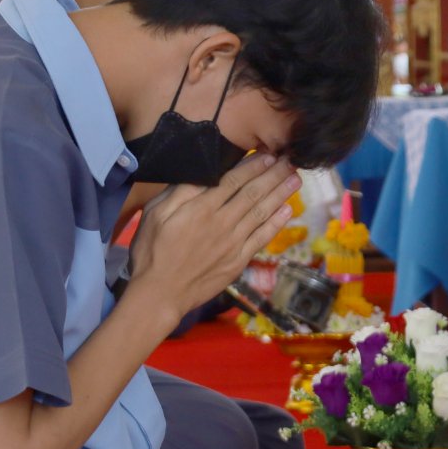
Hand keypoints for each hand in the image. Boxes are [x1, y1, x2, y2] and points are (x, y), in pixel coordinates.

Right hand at [123, 154, 298, 325]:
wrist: (159, 294)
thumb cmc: (152, 251)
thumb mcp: (155, 214)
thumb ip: (180, 192)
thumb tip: (202, 171)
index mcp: (201, 208)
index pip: (233, 180)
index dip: (254, 166)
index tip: (269, 154)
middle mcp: (222, 222)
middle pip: (253, 193)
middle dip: (274, 175)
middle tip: (291, 160)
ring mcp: (233, 243)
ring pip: (262, 213)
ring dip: (281, 194)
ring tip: (295, 179)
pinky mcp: (238, 261)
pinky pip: (262, 238)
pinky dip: (276, 223)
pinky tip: (288, 210)